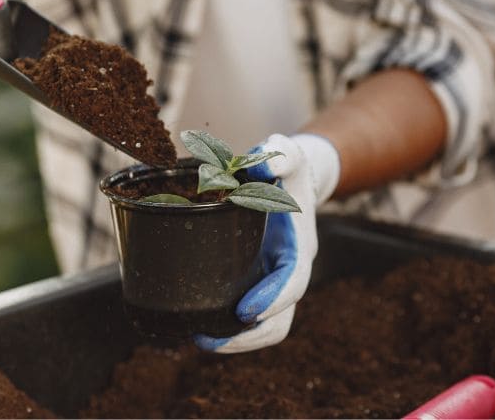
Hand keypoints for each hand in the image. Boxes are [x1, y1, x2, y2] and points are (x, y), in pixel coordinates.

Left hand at [194, 133, 339, 352]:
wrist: (287, 180)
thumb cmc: (285, 169)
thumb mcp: (287, 156)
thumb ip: (280, 155)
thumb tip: (258, 164)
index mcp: (299, 249)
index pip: (292, 284)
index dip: (272, 301)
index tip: (244, 311)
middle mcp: (287, 272)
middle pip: (279, 321)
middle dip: (248, 338)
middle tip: (207, 340)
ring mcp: (271, 281)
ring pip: (262, 326)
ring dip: (233, 341)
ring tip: (198, 340)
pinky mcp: (253, 282)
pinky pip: (243, 315)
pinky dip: (224, 326)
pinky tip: (195, 324)